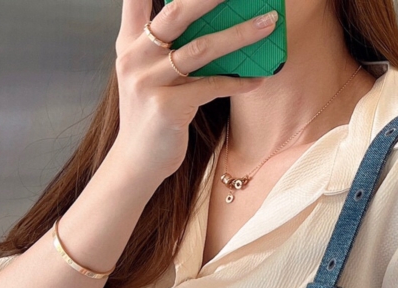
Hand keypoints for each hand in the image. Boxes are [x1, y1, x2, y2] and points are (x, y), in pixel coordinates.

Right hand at [113, 0, 277, 181]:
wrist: (136, 162)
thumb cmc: (152, 117)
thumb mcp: (147, 75)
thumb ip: (163, 48)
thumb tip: (208, 26)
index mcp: (129, 43)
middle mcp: (135, 57)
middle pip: (177, 13)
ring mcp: (148, 82)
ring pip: (201, 49)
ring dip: (240, 35)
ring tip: (267, 24)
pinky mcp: (166, 107)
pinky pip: (210, 87)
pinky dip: (237, 82)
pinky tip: (257, 79)